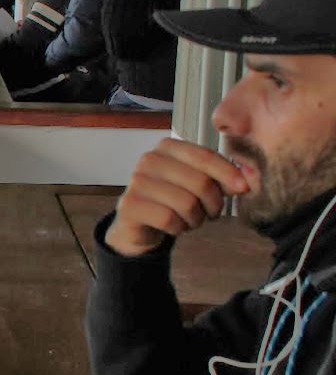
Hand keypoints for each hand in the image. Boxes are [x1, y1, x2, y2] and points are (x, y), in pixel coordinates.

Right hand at [105, 138, 247, 256]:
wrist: (139, 223)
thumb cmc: (173, 200)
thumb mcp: (198, 183)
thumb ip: (219, 177)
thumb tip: (244, 182)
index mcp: (167, 147)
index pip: (205, 156)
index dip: (228, 173)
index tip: (243, 188)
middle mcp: (149, 160)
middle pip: (199, 182)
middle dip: (213, 203)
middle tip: (211, 212)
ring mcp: (136, 181)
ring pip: (186, 203)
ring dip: (196, 218)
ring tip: (191, 220)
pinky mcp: (129, 204)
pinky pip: (168, 219)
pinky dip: (178, 227)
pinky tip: (174, 226)